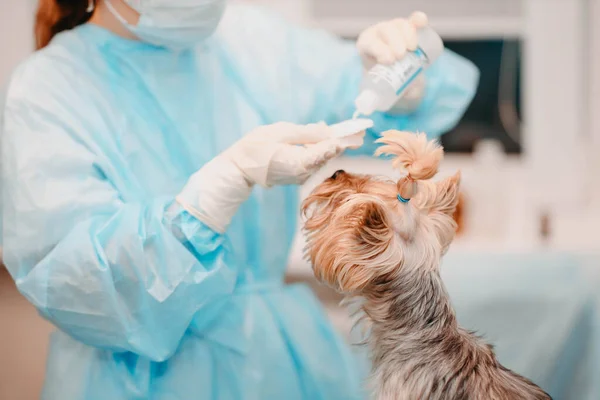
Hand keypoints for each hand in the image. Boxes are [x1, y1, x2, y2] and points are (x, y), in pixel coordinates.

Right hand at [225, 122, 362, 186]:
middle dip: (341, 141)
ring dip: (328, 146)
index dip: (345, 138)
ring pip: (320, 158)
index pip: (329, 148)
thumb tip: (327, 130)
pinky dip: (317, 151)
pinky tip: (320, 141)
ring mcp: (300, 177)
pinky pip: (311, 162)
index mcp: (302, 161)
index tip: (361, 132)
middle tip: (359, 132)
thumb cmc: (255, 147)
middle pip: (328, 154)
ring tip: (342, 133)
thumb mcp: (280, 132)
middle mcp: (304, 172)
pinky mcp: (296, 177)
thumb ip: (306, 132)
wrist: (238, 169)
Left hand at [357, 11, 428, 113]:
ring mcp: (394, 28)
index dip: (378, 49)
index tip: (388, 61)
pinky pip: (414, 20)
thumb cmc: (386, 81)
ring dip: (407, 34)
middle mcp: (378, 34)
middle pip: (385, 31)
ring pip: (399, 25)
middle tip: (401, 57)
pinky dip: (418, 20)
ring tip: (413, 49)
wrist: (396, 75)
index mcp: (366, 46)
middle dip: (393, 42)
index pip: (369, 43)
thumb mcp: (385, 89)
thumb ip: (396, 93)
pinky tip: (422, 24)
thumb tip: (409, 91)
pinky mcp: (409, 26)